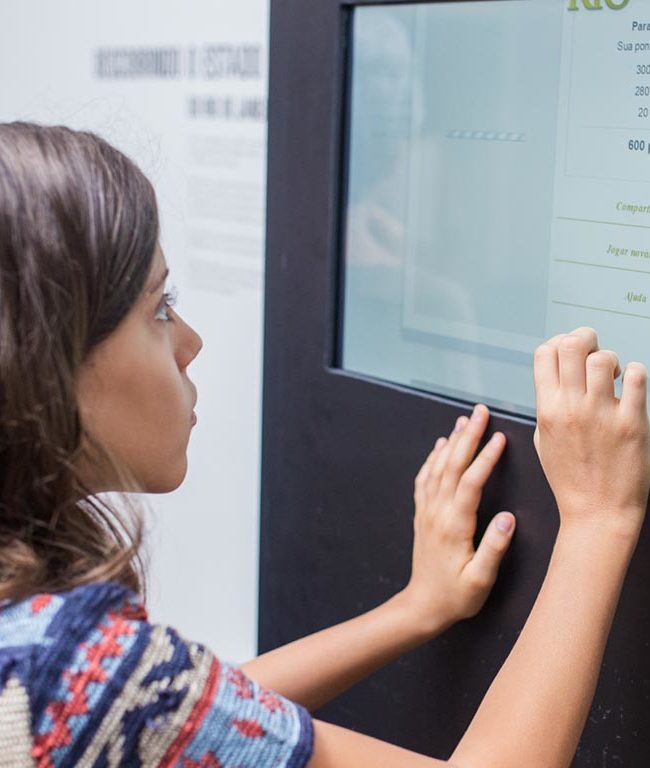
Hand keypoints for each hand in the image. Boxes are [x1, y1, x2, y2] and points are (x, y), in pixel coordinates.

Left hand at [400, 404, 514, 633]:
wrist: (422, 606)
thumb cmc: (456, 596)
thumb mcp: (481, 580)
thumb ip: (495, 548)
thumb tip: (510, 518)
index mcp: (455, 525)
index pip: (471, 482)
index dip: (485, 458)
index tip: (500, 437)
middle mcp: (438, 512)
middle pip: (452, 465)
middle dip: (468, 436)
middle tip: (480, 412)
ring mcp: (427, 511)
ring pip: (438, 468)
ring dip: (451, 441)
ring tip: (464, 421)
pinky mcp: (422, 515)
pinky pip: (425, 479)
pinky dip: (432, 458)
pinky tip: (440, 446)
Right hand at [534, 327, 649, 536]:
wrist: (598, 513)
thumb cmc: (571, 479)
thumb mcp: (543, 440)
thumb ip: (548, 406)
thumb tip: (557, 378)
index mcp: (547, 410)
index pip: (544, 353)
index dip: (558, 343)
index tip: (570, 354)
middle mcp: (571, 408)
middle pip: (571, 345)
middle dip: (585, 338)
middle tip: (594, 352)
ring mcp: (602, 415)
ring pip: (602, 358)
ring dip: (610, 358)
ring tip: (614, 375)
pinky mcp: (632, 424)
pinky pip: (636, 379)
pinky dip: (635, 373)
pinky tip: (631, 386)